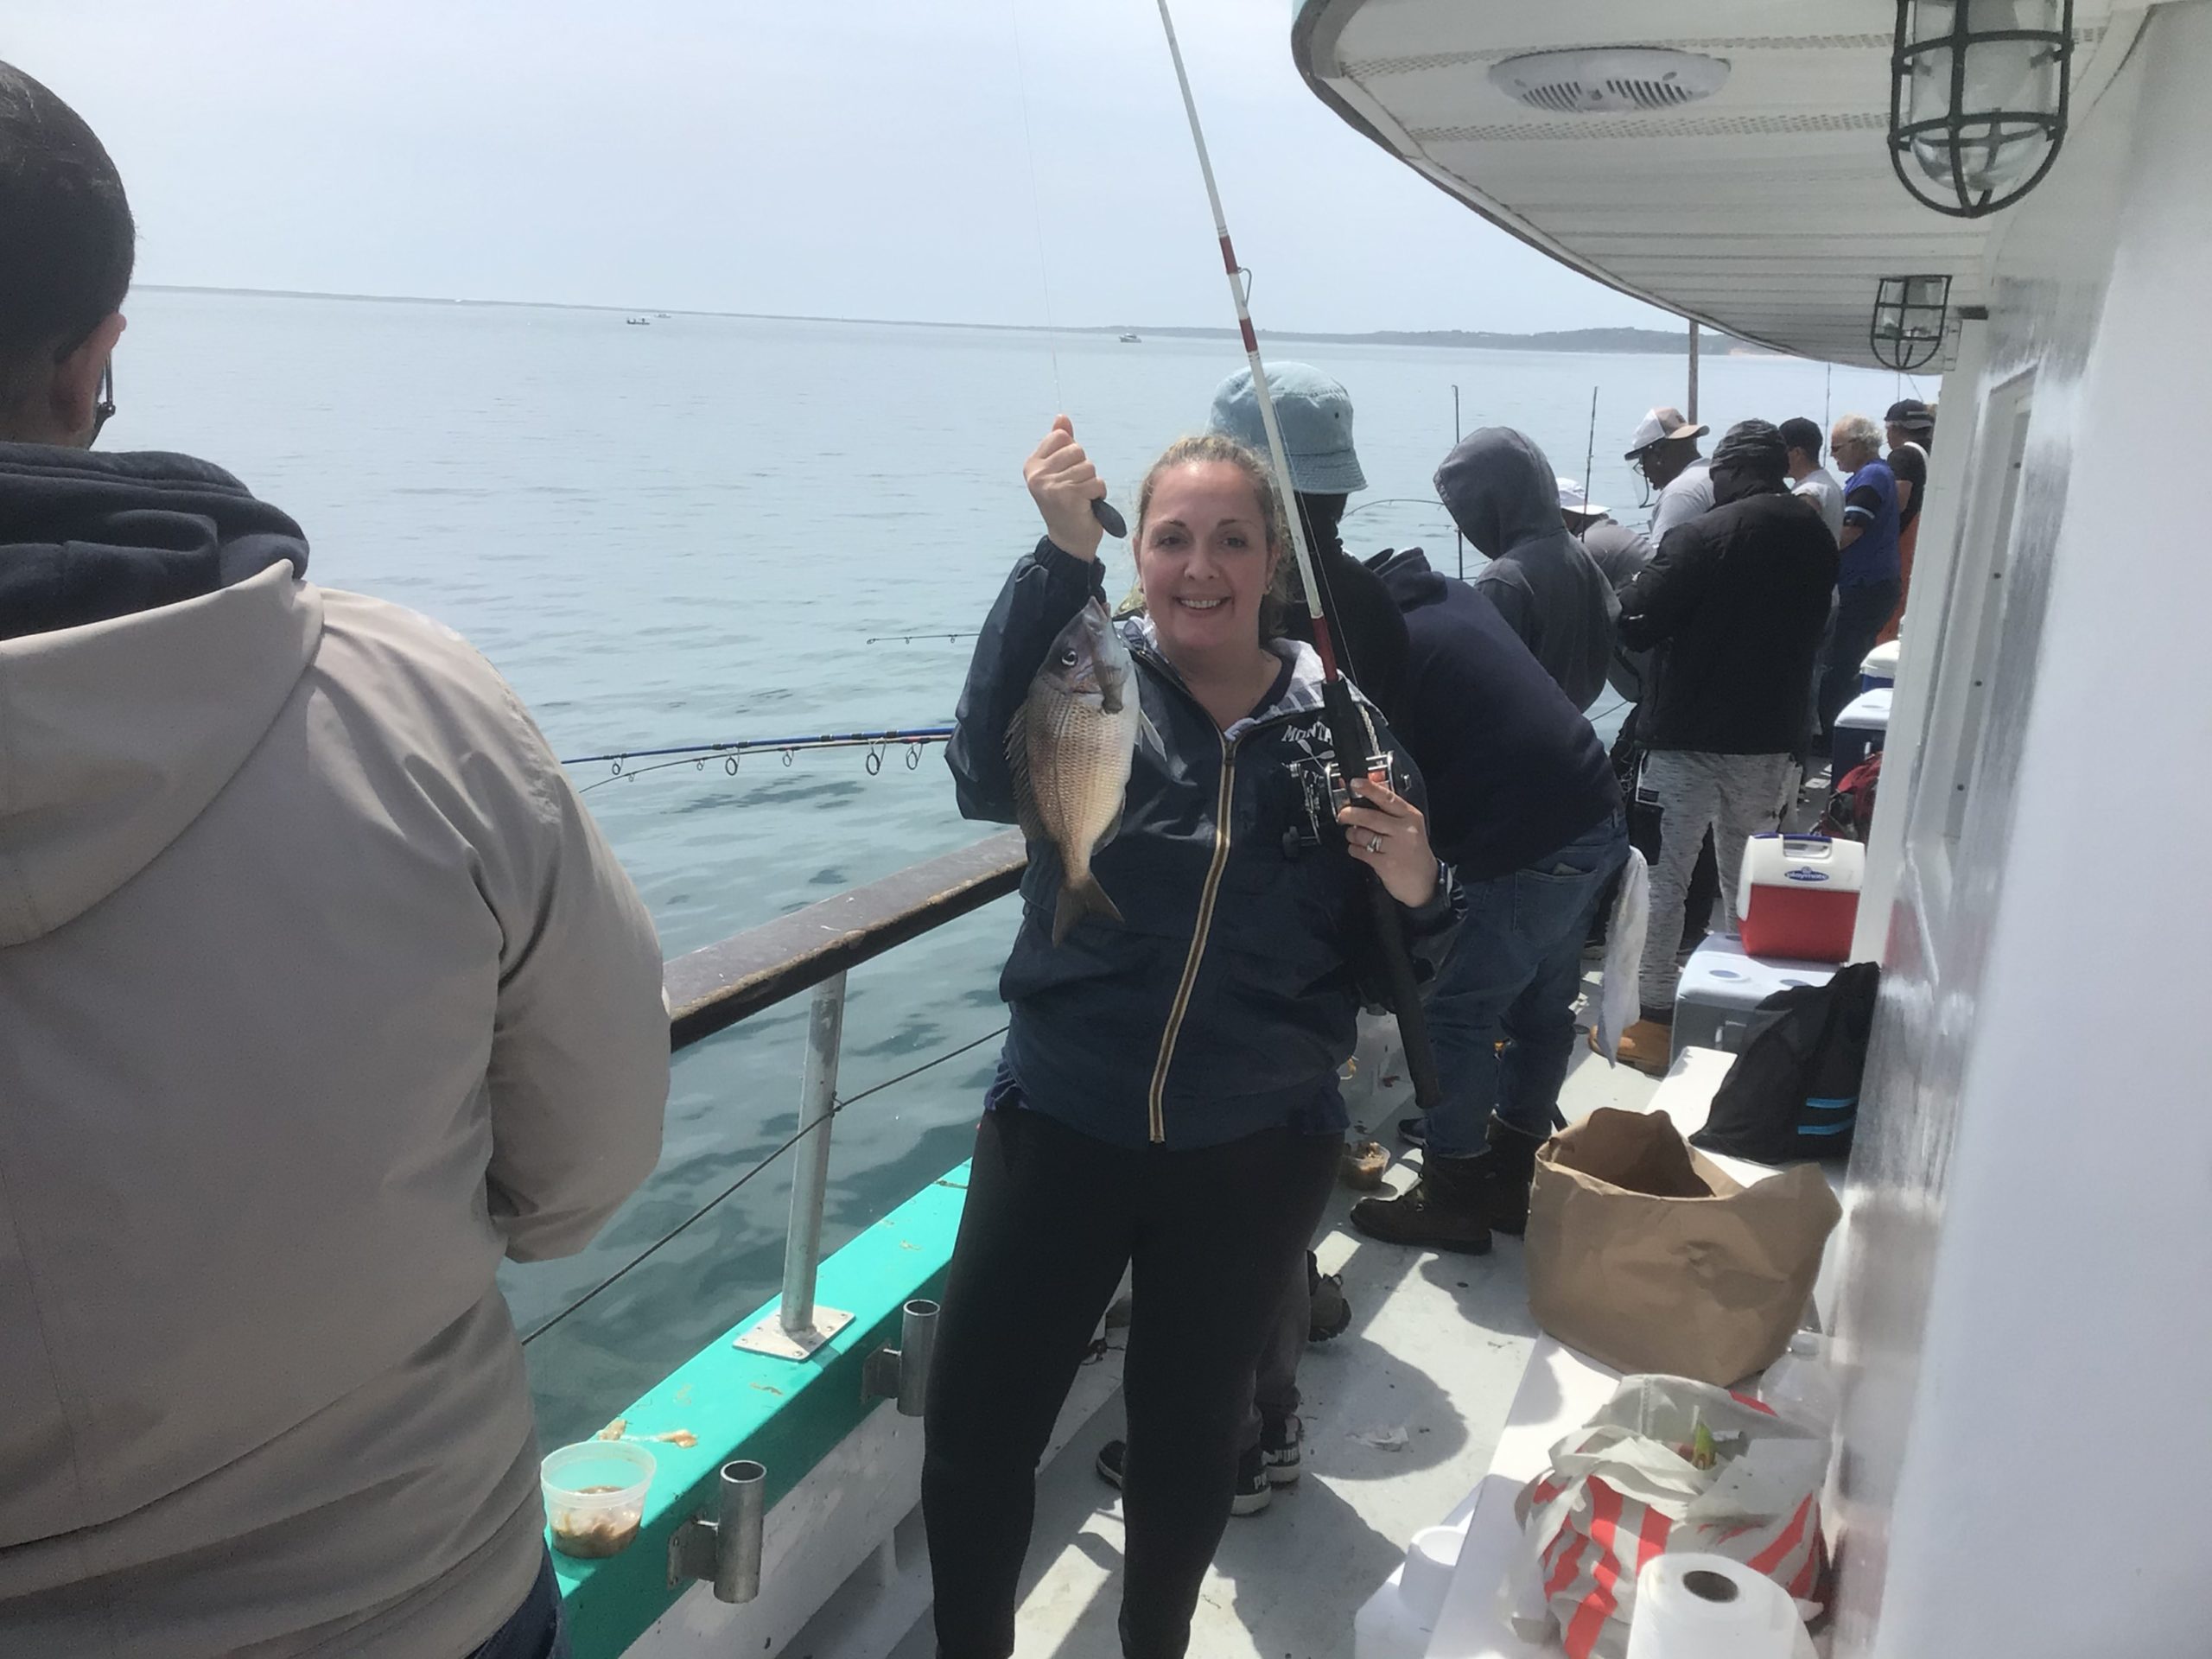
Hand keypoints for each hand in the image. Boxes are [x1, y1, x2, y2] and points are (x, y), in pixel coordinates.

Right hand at [1024, 415, 1106, 561]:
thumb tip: (1061, 417)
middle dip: (1084, 469)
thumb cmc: (1067, 504)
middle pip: (1077, 450)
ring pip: (1089, 467)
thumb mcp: (1061, 470)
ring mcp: (1051, 485)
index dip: (1072, 453)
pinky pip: (1096, 482)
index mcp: (1032, 465)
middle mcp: (1037, 474)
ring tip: (1081, 498)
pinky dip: (1098, 494)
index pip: (1061, 436)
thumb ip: (1060, 443)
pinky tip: (1087, 505)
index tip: (1066, 474)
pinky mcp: (1068, 496)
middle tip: (1075, 489)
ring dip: (1092, 483)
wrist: (1069, 541)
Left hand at [1337, 774, 1439, 907]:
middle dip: (1350, 814)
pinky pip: (1361, 851)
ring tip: (1353, 835)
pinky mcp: (1386, 864)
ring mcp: (1396, 848)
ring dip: (1352, 834)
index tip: (1355, 783)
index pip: (1388, 798)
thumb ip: (1390, 809)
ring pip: (1362, 834)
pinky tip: (1357, 849)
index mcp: (1411, 816)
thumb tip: (1367, 788)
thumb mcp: (1409, 826)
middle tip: (1342, 815)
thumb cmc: (1413, 851)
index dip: (1369, 789)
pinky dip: (1354, 849)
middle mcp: (1405, 830)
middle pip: (1370, 817)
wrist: (1425, 882)